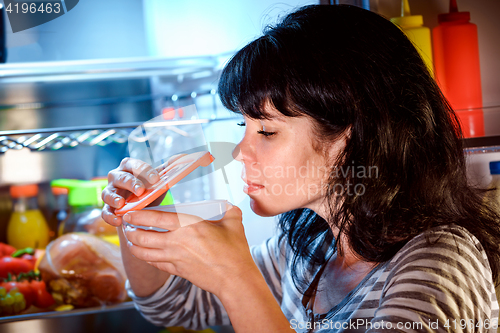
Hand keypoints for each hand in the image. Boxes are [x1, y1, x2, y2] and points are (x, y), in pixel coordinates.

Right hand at [101, 155, 184, 226]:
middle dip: (131, 183)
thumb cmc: (148, 188)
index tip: (156, 179)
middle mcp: (117, 177)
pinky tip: (118, 220)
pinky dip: (110, 216)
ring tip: (121, 204)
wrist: (140, 206)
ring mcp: (110, 192)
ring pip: (108, 193)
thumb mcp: (157, 179)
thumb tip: (182, 157)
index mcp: (129, 167)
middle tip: (141, 190)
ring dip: (114, 198)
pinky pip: (105, 212)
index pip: (135, 165)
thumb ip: (167, 169)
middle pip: (121, 178)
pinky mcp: (107, 208)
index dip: (145, 171)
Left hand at [122, 205, 258, 297]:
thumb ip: (228, 210)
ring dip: (134, 245)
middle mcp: (177, 242)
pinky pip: (154, 263)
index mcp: (189, 226)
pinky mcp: (177, 271)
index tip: (130, 212)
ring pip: (144, 252)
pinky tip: (144, 253)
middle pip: (144, 235)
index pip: (156, 217)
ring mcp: (175, 258)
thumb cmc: (235, 251)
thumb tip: (227, 205)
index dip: (139, 215)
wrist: (234, 279)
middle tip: (126, 225)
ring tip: (131, 239)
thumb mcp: (234, 223)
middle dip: (130, 230)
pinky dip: (145, 257)